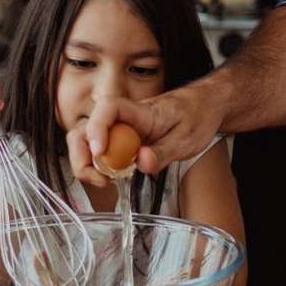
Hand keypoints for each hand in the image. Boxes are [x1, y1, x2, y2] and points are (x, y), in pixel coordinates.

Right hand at [75, 79, 226, 179]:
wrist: (204, 106)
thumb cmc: (196, 116)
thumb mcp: (187, 138)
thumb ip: (163, 152)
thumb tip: (141, 163)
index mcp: (140, 111)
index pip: (108, 108)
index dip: (97, 128)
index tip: (99, 152)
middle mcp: (124, 118)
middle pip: (85, 127)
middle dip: (81, 155)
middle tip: (99, 178)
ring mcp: (120, 129)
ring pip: (86, 140)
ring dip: (86, 163)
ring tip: (105, 180)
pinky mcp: (121, 140)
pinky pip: (100, 151)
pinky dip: (98, 166)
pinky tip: (113, 175)